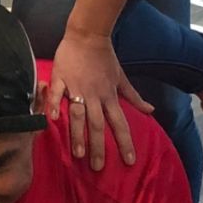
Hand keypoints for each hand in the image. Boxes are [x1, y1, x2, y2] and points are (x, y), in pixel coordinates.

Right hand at [47, 32, 152, 170]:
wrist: (88, 34)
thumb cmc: (105, 58)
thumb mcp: (122, 78)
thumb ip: (134, 97)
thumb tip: (151, 110)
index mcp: (109, 96)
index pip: (120, 123)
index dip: (125, 142)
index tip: (129, 161)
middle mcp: (94, 95)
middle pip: (98, 124)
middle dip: (98, 146)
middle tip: (97, 168)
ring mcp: (77, 87)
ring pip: (78, 114)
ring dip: (78, 134)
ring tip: (78, 154)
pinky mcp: (61, 78)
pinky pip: (57, 94)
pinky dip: (54, 106)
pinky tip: (52, 121)